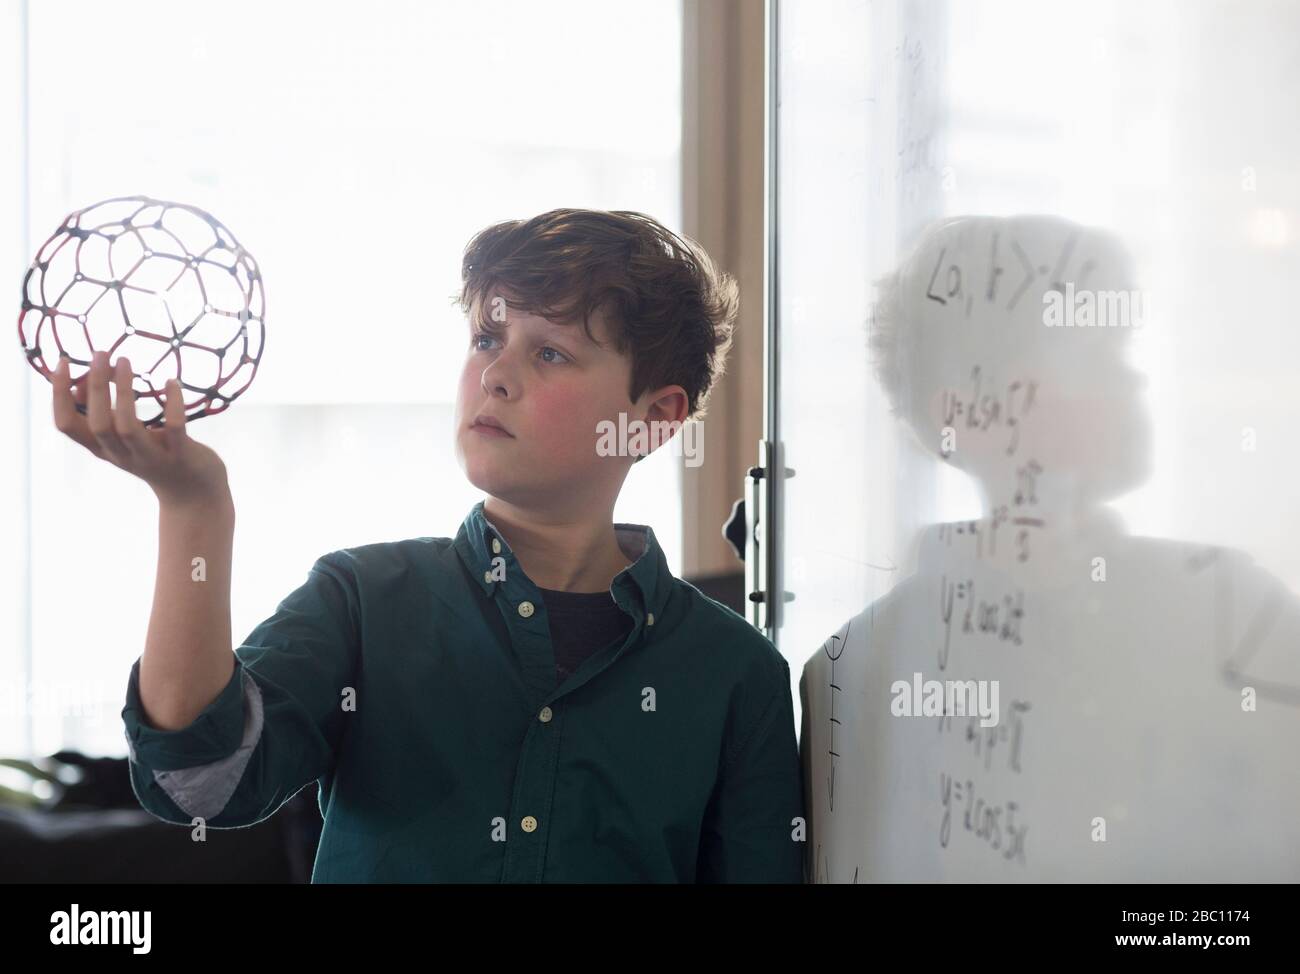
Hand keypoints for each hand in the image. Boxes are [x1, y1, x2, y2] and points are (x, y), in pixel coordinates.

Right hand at [52, 351, 231, 510]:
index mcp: (102, 448)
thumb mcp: (123, 438)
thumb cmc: (155, 455)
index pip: (66, 425)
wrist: (194, 493)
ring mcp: (151, 457)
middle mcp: (121, 455)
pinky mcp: (181, 455)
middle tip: (101, 353)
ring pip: (128, 426)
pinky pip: (174, 427)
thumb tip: (86, 378)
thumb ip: (104, 412)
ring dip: (124, 392)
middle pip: (97, 423)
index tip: (62, 362)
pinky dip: (172, 402)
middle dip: (96, 387)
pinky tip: (171, 382)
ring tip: (125, 361)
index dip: (58, 394)